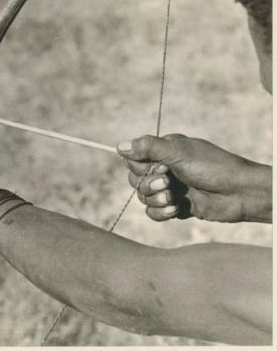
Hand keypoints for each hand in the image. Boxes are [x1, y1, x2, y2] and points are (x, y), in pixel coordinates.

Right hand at [117, 134, 271, 222]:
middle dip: (148, 184)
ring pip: (143, 197)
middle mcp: (165, 168)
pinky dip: (160, 212)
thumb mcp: (179, 153)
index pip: (133, 159)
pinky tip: (174, 210)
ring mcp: (170, 187)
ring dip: (155, 199)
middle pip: (135, 179)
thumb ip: (148, 148)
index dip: (140, 167)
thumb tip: (119, 146)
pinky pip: (154, 212)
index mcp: (164, 151)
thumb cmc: (212, 167)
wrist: (239, 193)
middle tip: (167, 183)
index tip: (160, 167)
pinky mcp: (175, 206)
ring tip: (173, 199)